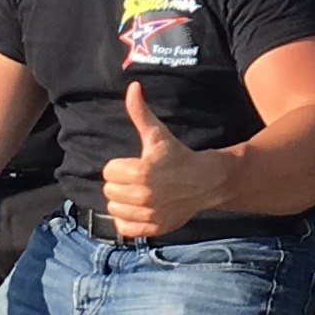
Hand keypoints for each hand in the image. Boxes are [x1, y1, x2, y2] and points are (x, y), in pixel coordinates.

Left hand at [99, 85, 223, 240]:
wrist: (205, 181)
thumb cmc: (177, 155)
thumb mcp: (157, 133)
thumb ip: (140, 112)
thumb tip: (132, 86)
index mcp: (141, 172)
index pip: (108, 171)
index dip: (120, 166)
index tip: (135, 164)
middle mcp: (144, 196)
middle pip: (109, 191)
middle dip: (120, 183)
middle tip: (136, 178)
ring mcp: (149, 215)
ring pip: (114, 210)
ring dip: (122, 202)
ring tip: (138, 192)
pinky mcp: (154, 228)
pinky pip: (123, 228)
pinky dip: (127, 220)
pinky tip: (139, 208)